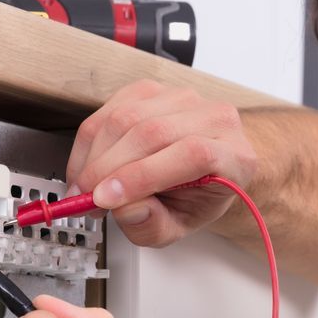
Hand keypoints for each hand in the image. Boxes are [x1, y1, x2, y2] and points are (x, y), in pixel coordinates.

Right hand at [67, 80, 257, 247]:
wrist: (204, 167)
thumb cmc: (197, 196)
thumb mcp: (180, 227)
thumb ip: (153, 226)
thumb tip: (125, 209)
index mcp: (233, 154)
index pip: (191, 155)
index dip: (142, 175)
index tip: (105, 198)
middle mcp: (213, 118)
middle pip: (153, 132)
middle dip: (106, 168)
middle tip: (84, 198)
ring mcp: (181, 98)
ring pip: (125, 118)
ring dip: (94, 156)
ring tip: (84, 186)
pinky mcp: (151, 90)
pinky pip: (109, 109)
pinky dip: (90, 140)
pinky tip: (88, 164)